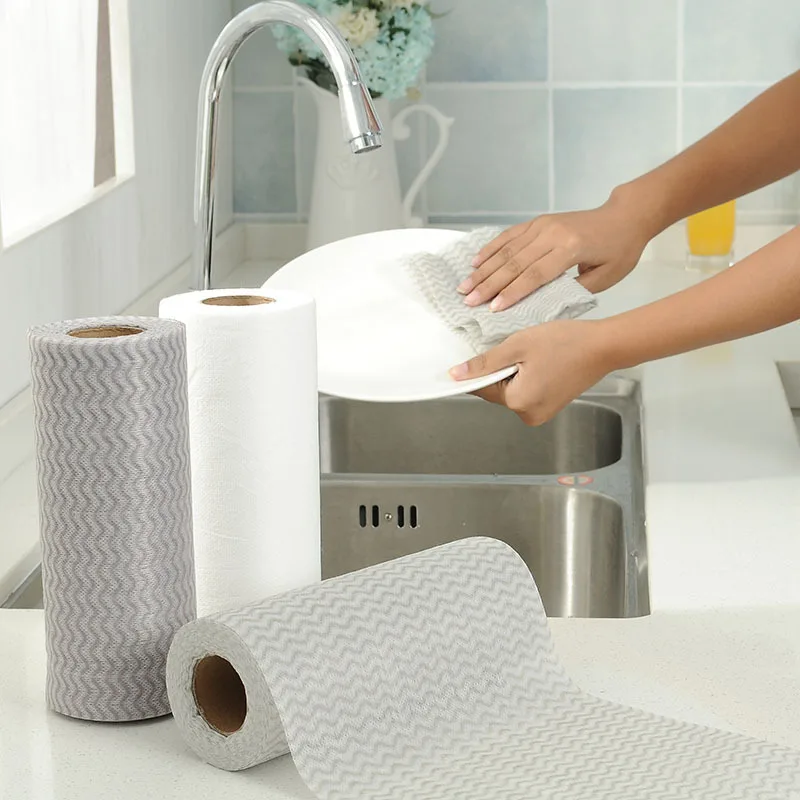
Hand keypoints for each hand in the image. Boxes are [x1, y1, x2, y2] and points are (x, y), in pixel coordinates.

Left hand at [449, 320, 615, 425]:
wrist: (603, 346)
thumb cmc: (567, 342)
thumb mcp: (518, 346)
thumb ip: (485, 363)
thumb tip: (457, 375)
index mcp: (519, 402)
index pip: (481, 389)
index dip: (474, 371)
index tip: (474, 357)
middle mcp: (529, 415)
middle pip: (496, 391)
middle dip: (499, 370)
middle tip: (514, 348)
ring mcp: (541, 413)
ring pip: (511, 391)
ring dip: (513, 373)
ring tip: (531, 354)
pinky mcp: (549, 407)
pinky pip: (526, 392)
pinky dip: (526, 377)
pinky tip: (539, 361)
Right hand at [457, 190, 652, 311]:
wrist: (624, 217)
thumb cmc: (619, 251)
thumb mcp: (606, 278)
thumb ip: (574, 290)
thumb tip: (543, 305)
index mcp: (571, 249)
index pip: (535, 274)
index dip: (512, 293)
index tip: (493, 308)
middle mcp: (552, 233)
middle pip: (514, 262)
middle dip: (489, 284)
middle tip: (468, 301)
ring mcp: (542, 224)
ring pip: (507, 249)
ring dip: (483, 269)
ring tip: (464, 286)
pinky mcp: (538, 221)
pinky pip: (509, 236)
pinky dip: (491, 249)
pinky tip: (475, 262)